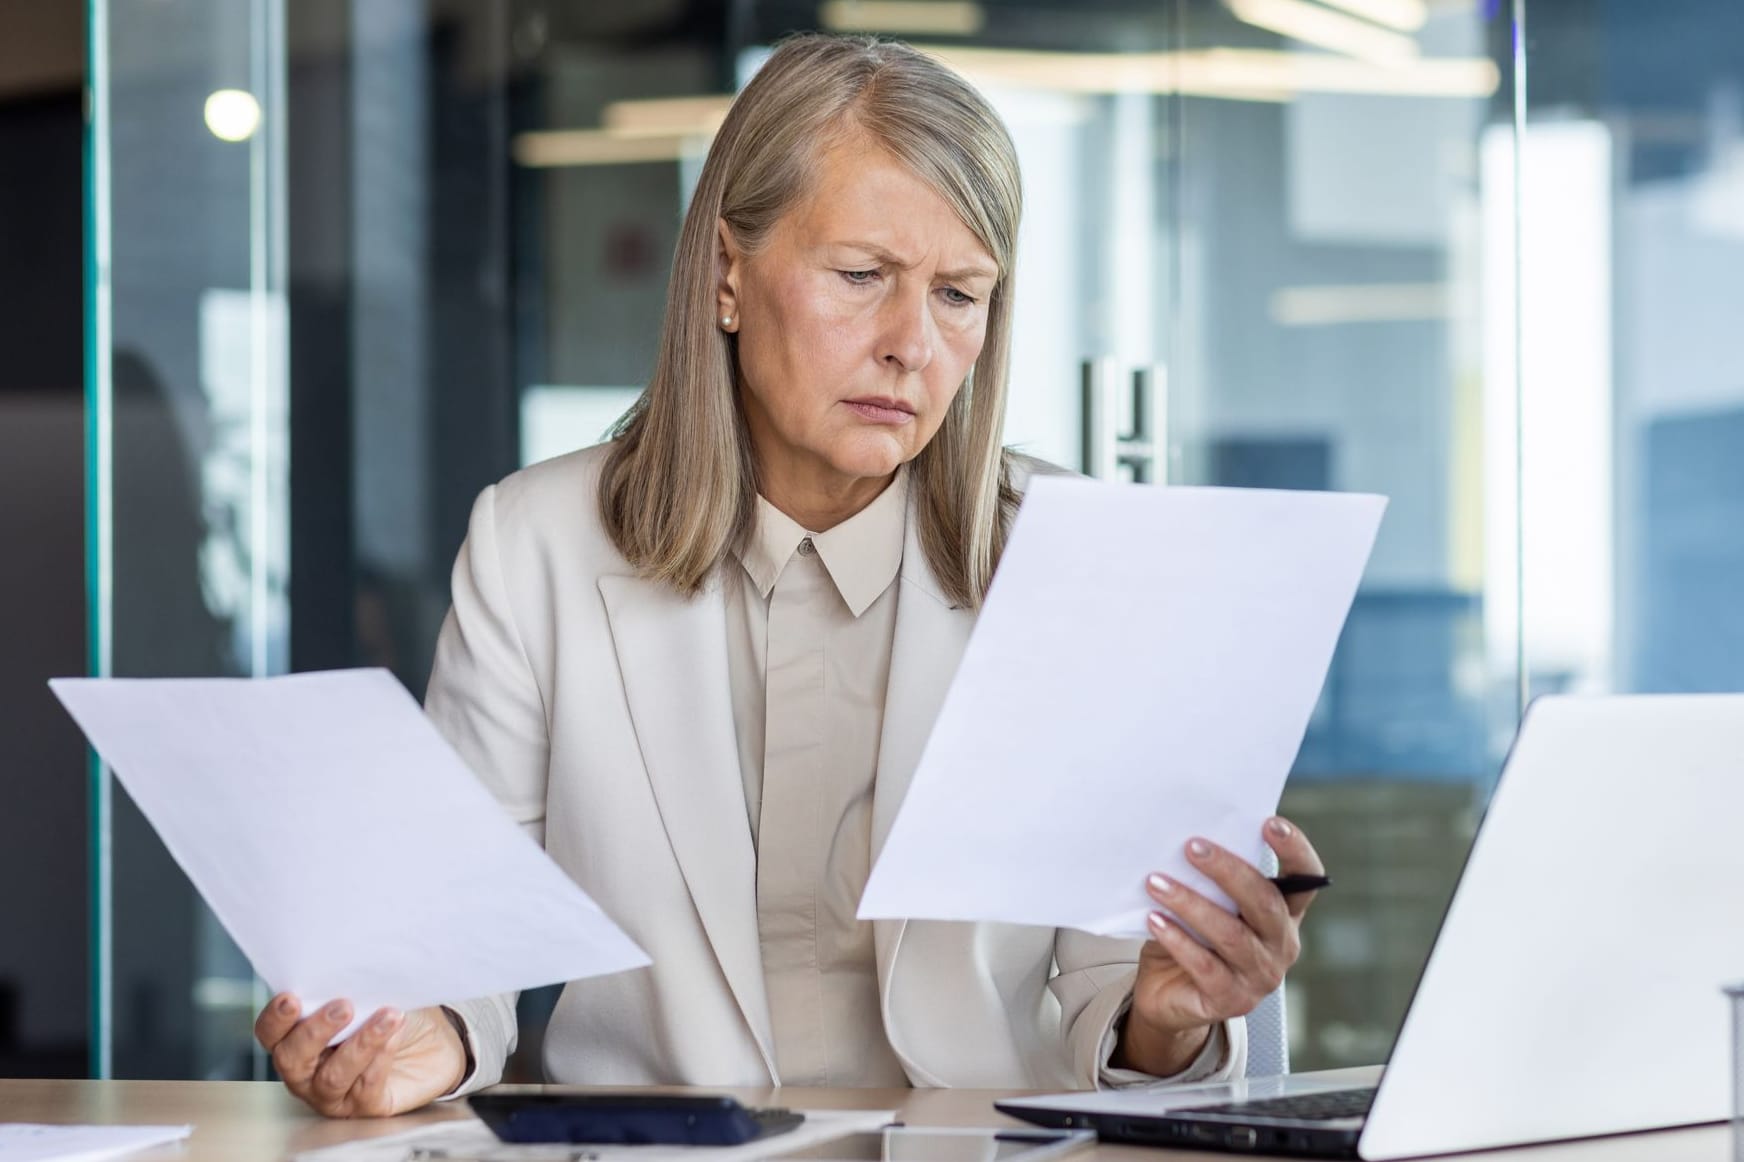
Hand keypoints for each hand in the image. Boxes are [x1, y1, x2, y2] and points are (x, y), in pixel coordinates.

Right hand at [254, 994, 467, 1117]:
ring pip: (332, 1077)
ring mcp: (334, 1095)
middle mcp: (307, 1073)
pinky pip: (367, 1086)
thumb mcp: (369, 996)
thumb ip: (349, 988)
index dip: (275, 1019)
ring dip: (360, 1043)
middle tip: (344, 1007)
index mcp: (297, 1040)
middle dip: (314, 1032)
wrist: (436, 1042)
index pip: (270, 1034)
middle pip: (292, 1060)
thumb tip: (347, 968)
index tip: (291, 998)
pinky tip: (396, 1034)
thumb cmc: (390, 1014)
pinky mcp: (366, 1107)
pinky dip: (381, 1056)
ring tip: (387, 1016)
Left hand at [1113, 816, 1323, 1075]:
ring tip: (1156, 882)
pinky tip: (1155, 920)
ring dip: (1191, 903)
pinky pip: (1205, 966)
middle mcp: (1281, 945)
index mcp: (1283, 914)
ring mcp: (1259, 976)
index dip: (1295, 851)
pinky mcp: (1231, 1000)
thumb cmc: (1190, 936)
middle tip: (1192, 847)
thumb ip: (1210, 877)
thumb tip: (1186, 837)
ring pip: (1231, 934)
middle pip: (1264, 902)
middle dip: (1228, 870)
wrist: (1167, 993)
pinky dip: (1178, 939)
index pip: (1306, 880)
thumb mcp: (1206, 902)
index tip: (1270, 823)